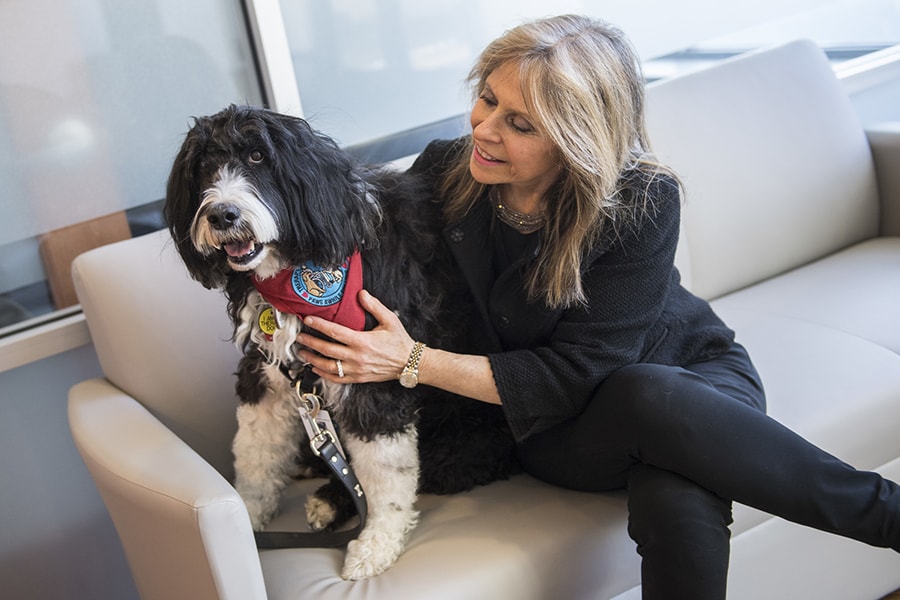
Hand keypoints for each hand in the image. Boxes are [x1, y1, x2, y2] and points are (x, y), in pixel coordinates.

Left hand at [296, 289, 414, 383]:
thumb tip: (361, 294)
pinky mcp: (358, 378)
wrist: (409, 363)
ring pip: (328, 367)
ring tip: (303, 352)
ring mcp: (356, 370)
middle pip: (327, 350)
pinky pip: (337, 379)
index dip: (319, 325)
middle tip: (299, 337)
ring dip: (312, 359)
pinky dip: (323, 374)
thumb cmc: (399, 341)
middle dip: (310, 342)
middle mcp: (357, 357)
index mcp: (363, 341)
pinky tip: (315, 368)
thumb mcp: (389, 320)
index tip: (308, 320)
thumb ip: (374, 306)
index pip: (335, 332)